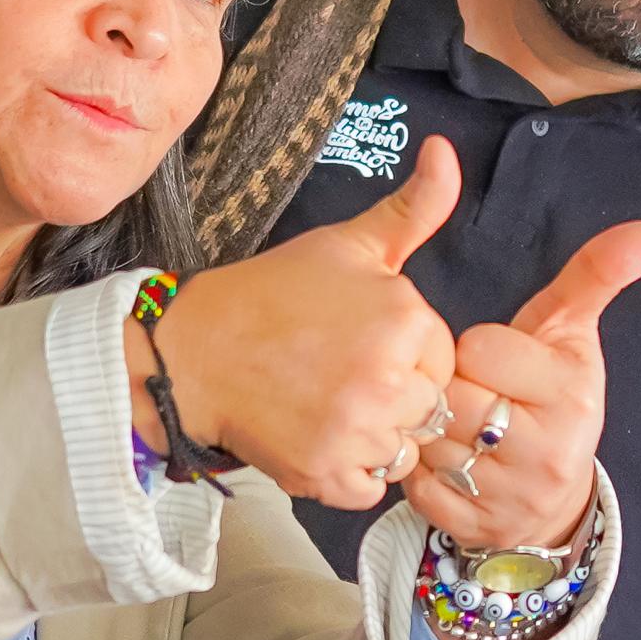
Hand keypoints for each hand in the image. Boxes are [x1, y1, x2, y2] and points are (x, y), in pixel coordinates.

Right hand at [134, 138, 463, 508]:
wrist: (194, 351)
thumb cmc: (273, 296)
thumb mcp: (349, 245)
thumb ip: (414, 208)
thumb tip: (446, 152)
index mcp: (405, 318)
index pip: (441, 358)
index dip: (405, 353)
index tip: (360, 342)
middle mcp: (389, 379)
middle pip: (427, 407)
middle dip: (395, 396)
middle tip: (339, 374)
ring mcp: (358, 431)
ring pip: (402, 449)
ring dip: (374, 436)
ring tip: (327, 403)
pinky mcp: (327, 474)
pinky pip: (370, 488)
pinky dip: (349, 472)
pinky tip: (318, 435)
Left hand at [406, 215, 640, 546]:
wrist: (555, 496)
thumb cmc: (552, 397)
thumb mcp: (572, 334)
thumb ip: (597, 274)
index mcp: (570, 393)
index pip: (480, 346)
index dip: (478, 350)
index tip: (498, 363)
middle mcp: (547, 451)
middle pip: (451, 394)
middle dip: (453, 388)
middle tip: (476, 395)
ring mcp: (511, 497)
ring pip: (430, 440)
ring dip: (432, 430)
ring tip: (460, 427)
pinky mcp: (474, 529)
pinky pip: (417, 487)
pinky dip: (423, 473)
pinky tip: (450, 463)